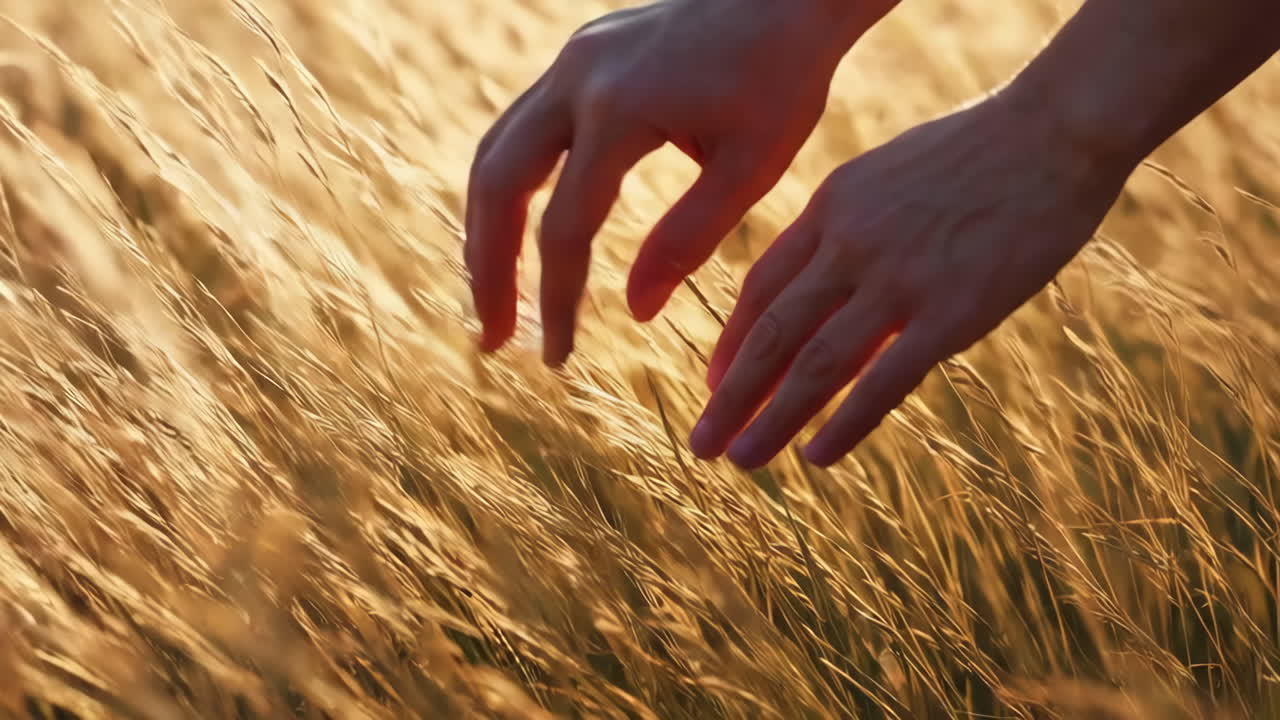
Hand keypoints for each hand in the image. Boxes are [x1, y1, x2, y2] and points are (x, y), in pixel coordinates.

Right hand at [465, 0, 883, 364]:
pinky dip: (508, 187)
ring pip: (494, 152)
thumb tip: (635, 313)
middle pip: (498, 185)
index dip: (555, 299)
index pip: (565, 227)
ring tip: (492, 295)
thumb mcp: (750, 167)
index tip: (557, 357)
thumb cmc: (785, 76)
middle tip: (491, 338)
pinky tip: (517, 232)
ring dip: (485, 228)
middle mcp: (578, 77)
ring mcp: (571, 60)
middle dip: (487, 267)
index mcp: (621, 109)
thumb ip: (688, 240)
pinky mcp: (578, 56)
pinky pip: (519, 127)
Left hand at [689, 94, 1137, 468]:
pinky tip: (817, 456)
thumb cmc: (976, 153)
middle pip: (773, 332)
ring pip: (816, 363)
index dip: (733, 342)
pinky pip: (884, 381)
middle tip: (702, 443)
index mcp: (832, 207)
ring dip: (772, 418)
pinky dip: (845, 424)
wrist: (1057, 128)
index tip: (714, 383)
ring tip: (741, 460)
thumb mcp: (888, 178)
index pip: (763, 287)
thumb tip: (826, 292)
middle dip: (732, 395)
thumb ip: (849, 233)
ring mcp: (899, 278)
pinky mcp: (953, 311)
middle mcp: (851, 245)